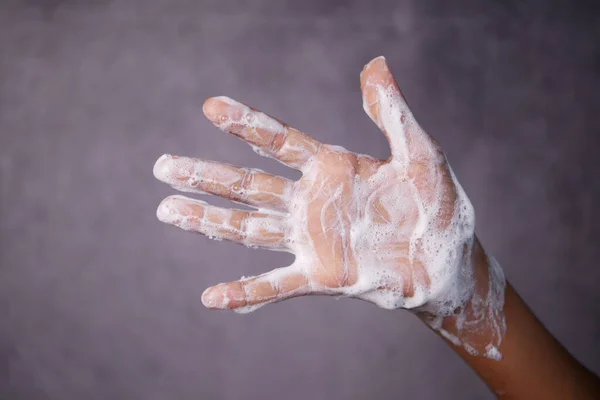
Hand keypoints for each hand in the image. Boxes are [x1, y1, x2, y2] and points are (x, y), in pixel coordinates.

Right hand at [153, 56, 496, 343]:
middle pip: (249, 185)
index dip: (246, 124)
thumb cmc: (439, 205)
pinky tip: (212, 297)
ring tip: (167, 210)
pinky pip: (277, 285)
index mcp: (333, 168)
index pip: (279, 141)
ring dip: (208, 221)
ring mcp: (313, 241)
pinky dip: (246, 292)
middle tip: (162, 165)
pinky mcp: (322, 277)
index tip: (211, 107)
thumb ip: (393, 113)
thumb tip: (374, 64)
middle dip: (206, 176)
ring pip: (249, 229)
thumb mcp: (420, 153)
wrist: (449, 260)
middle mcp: (312, 203)